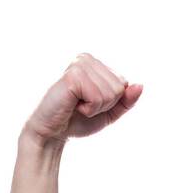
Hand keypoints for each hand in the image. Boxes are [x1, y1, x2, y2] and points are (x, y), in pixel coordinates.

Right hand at [22, 53, 142, 146]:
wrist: (52, 133)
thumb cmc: (77, 120)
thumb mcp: (109, 112)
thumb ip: (126, 100)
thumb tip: (140, 85)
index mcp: (95, 63)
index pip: (123, 83)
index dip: (111, 102)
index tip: (90, 103)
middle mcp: (86, 59)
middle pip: (119, 87)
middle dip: (105, 105)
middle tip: (82, 106)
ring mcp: (79, 65)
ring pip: (111, 92)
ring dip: (96, 107)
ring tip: (77, 105)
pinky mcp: (73, 75)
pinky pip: (98, 97)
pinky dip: (89, 109)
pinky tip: (73, 105)